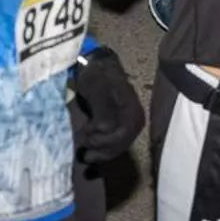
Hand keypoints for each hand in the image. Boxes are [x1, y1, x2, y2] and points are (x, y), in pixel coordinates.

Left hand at [71, 47, 145, 163]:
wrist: (98, 66)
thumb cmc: (96, 75)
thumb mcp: (97, 88)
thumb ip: (103, 110)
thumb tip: (105, 130)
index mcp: (133, 110)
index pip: (122, 134)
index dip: (104, 139)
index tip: (86, 133)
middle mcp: (135, 120)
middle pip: (121, 144)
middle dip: (102, 149)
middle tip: (83, 149)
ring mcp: (130, 125)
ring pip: (118, 147)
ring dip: (102, 153)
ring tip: (85, 155)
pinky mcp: (122, 128)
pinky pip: (115, 144)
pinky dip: (103, 150)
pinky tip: (91, 153)